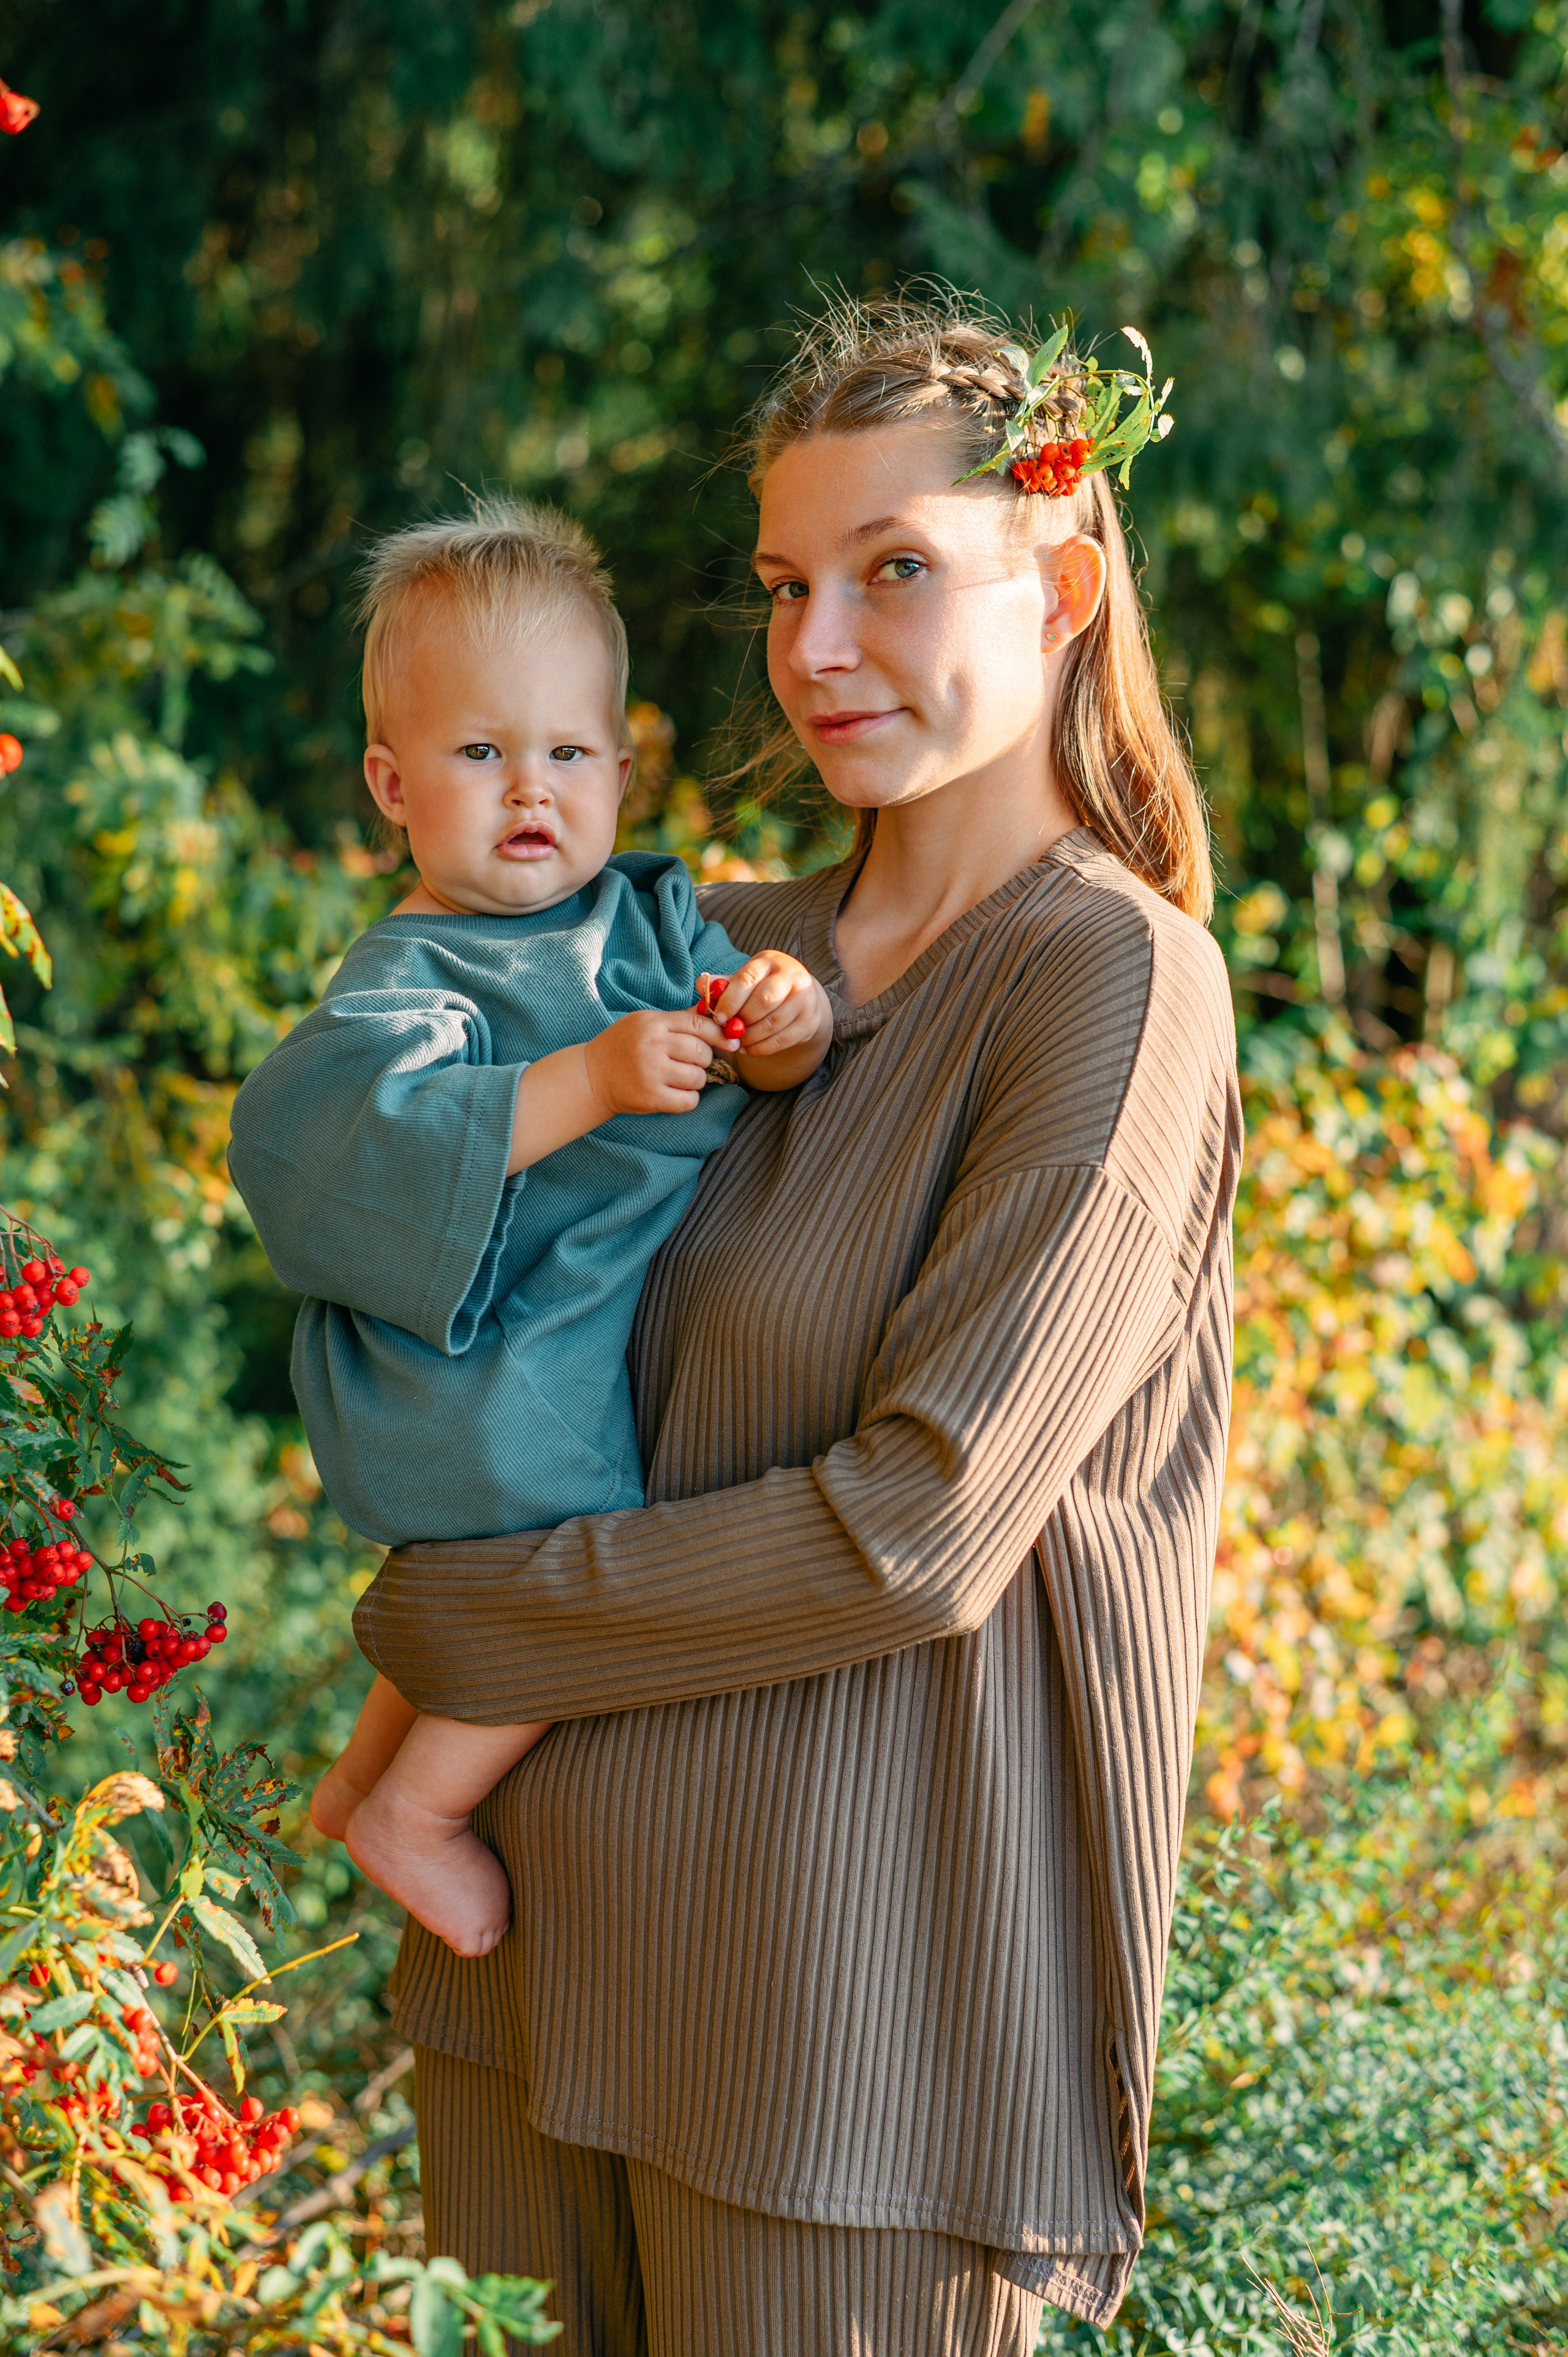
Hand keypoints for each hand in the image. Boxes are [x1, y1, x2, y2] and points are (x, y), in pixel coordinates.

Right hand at [583, 1007, 718, 1116]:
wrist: (592, 1075)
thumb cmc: (623, 1045)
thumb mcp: (645, 1022)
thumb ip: (677, 1020)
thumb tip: (714, 1015)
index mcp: (653, 1023)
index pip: (698, 1025)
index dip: (719, 1034)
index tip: (731, 1042)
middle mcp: (653, 1046)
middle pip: (701, 1053)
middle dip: (704, 1059)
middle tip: (693, 1063)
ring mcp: (651, 1073)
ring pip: (698, 1078)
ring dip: (696, 1080)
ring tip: (681, 1078)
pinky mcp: (650, 1098)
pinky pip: (688, 1101)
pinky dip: (689, 1099)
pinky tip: (678, 1093)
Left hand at [699, 953, 831, 1061]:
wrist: (801, 999)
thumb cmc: (763, 988)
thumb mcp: (746, 980)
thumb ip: (723, 984)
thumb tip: (700, 984)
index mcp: (770, 961)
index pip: (748, 979)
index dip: (730, 1000)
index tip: (717, 1017)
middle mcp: (791, 975)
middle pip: (764, 1001)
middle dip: (742, 1020)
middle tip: (727, 1031)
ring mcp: (804, 999)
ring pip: (773, 1023)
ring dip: (750, 1037)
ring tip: (736, 1042)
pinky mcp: (809, 1022)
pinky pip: (782, 1040)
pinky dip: (761, 1048)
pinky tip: (748, 1049)